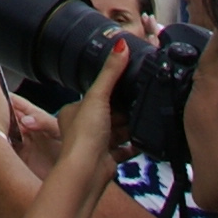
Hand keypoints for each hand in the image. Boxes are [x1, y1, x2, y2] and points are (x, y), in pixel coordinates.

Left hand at [53, 35, 130, 167]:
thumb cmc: (84, 135)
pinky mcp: (107, 161)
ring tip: (142, 124)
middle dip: (124, 114)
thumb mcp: (98, 97)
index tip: (129, 91)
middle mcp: (82, 127)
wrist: (87, 171)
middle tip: (138, 108)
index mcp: (74, 110)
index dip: (113, 95)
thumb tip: (121, 45)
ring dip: (129, 130)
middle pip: (109, 115)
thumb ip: (111, 73)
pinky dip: (133, 146)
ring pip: (117, 133)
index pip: (97, 97)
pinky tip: (143, 142)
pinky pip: (123, 151)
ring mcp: (95, 145)